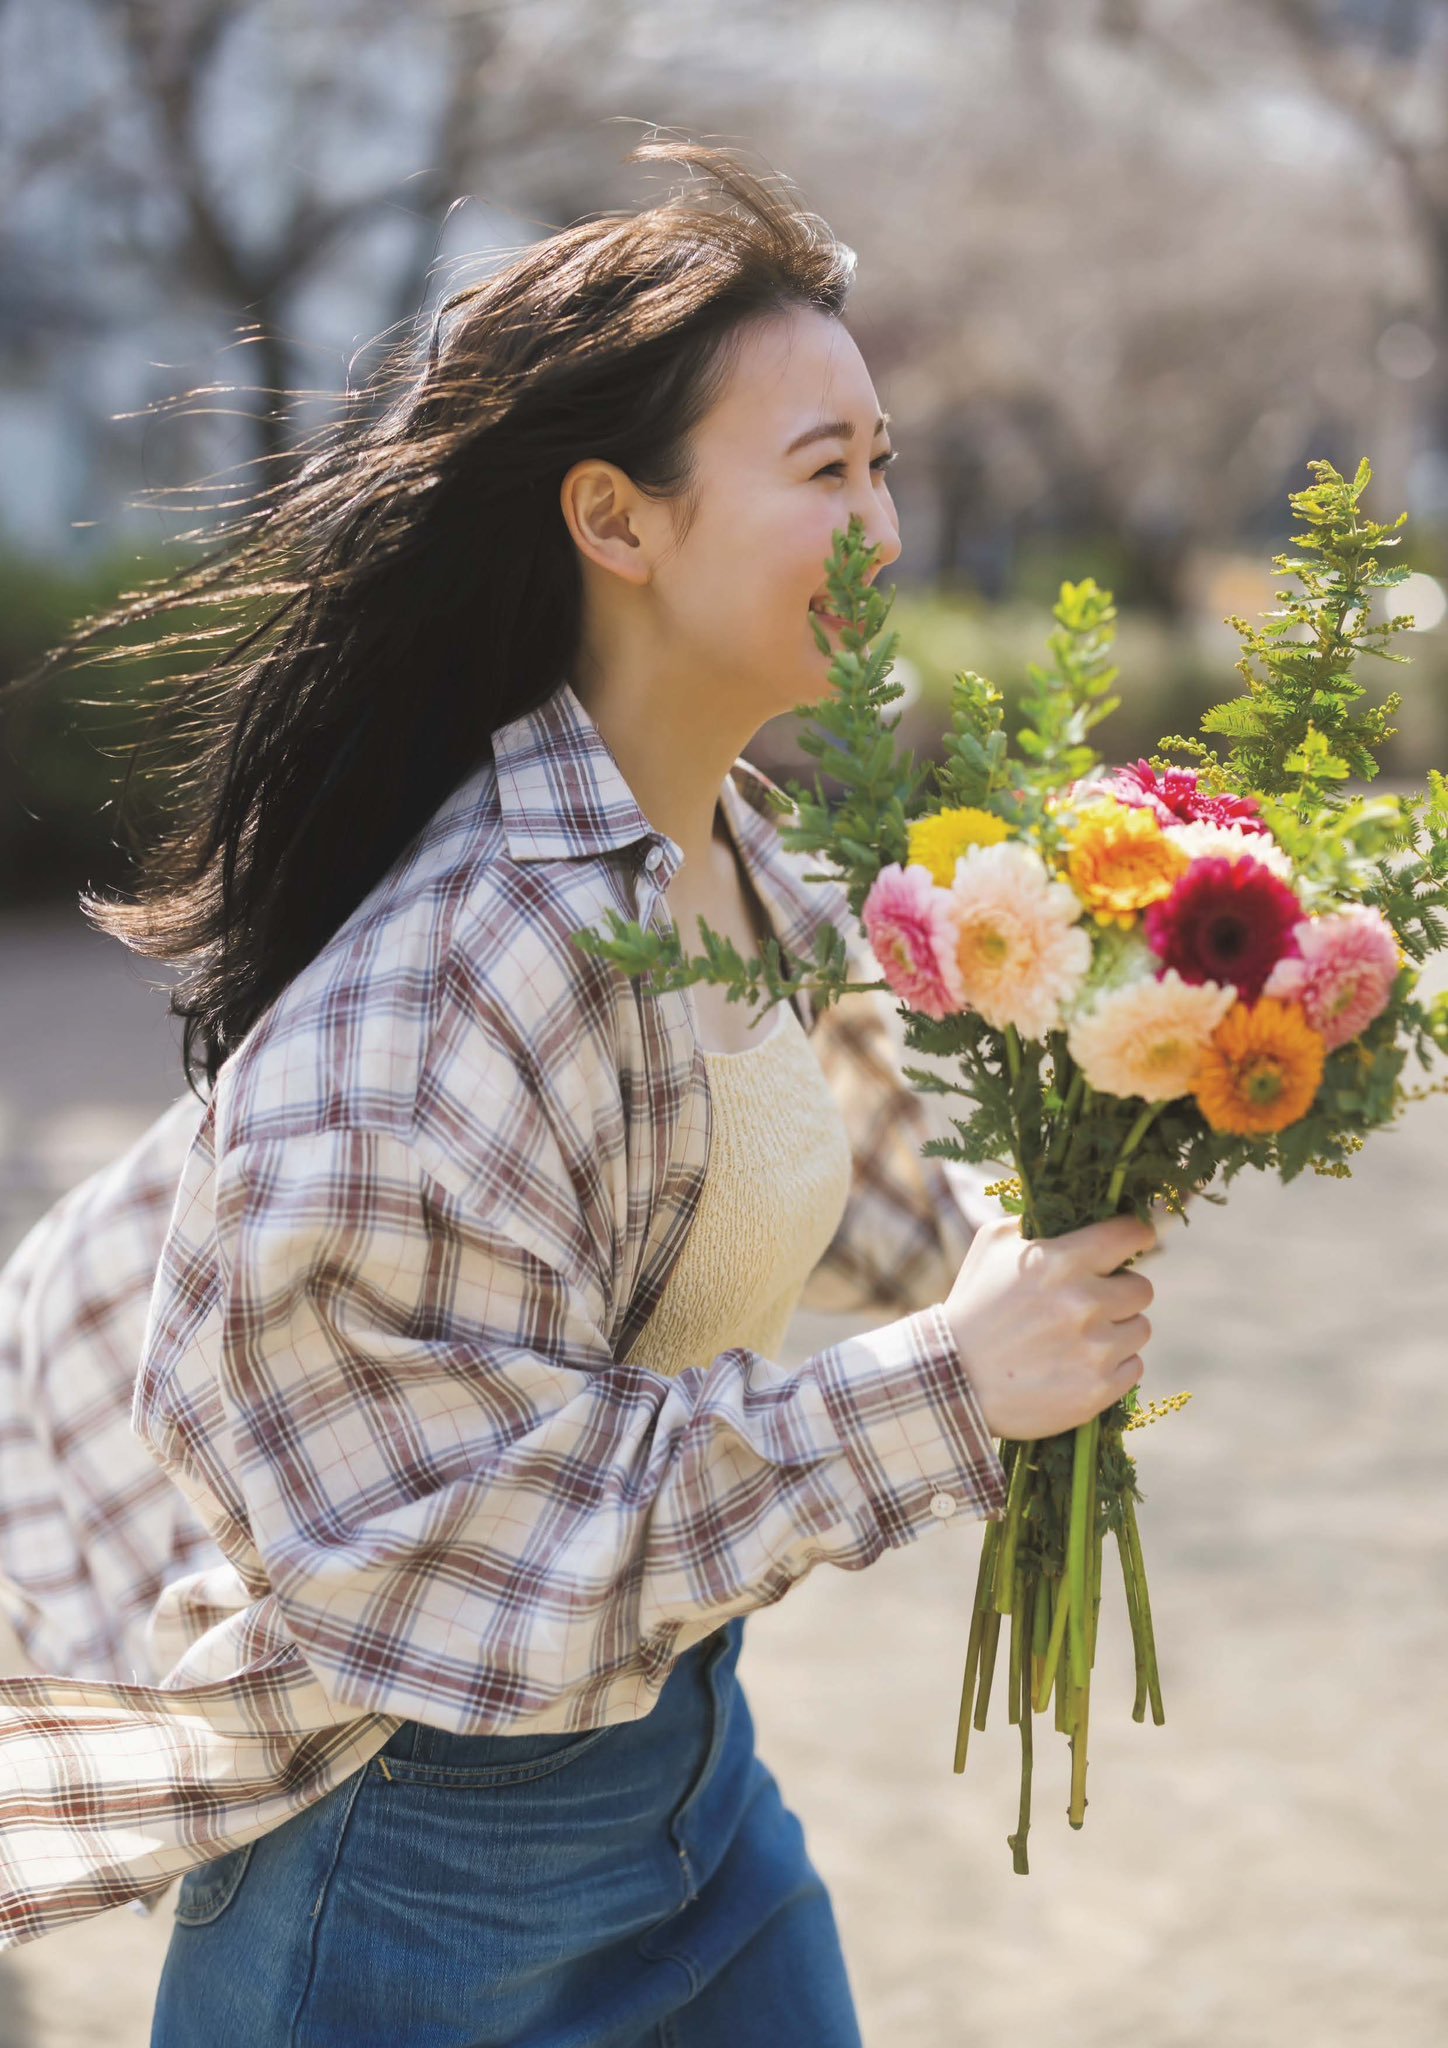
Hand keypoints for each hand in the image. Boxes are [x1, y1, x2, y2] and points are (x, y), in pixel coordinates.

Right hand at [943, 1210, 1157, 1440]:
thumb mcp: (991, 1248)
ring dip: (1117, 1331)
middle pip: (1143, 1288)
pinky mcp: (1098, 1388)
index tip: (1137, 1240)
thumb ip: (1032, 1223)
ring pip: (1139, 1329)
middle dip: (1121, 1292)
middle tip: (1094, 1301)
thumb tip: (1069, 1208)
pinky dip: (1112, 1367)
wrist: (953, 1381)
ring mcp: (1094, 1349)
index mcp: (1060, 1261)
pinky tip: (1078, 1366)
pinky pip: (1133, 1367)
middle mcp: (1084, 1303)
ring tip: (1079, 1339)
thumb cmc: (974, 1307)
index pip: (1129, 1234)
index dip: (1137, 1235)